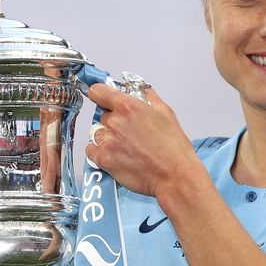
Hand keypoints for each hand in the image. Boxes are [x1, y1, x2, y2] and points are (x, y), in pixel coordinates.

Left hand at [84, 84, 199, 197]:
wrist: (174, 175)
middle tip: (129, 132)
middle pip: (102, 115)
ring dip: (106, 137)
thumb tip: (143, 90)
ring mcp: (107, 141)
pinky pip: (92, 150)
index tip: (103, 99)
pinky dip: (99, 152)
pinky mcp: (104, 159)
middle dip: (113, 121)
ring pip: (96, 133)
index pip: (98, 92)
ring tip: (125, 146)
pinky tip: (116, 155)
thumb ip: (150, 98)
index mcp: (128, 106)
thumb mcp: (166, 113)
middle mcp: (115, 121)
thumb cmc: (173, 147)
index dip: (100, 95)